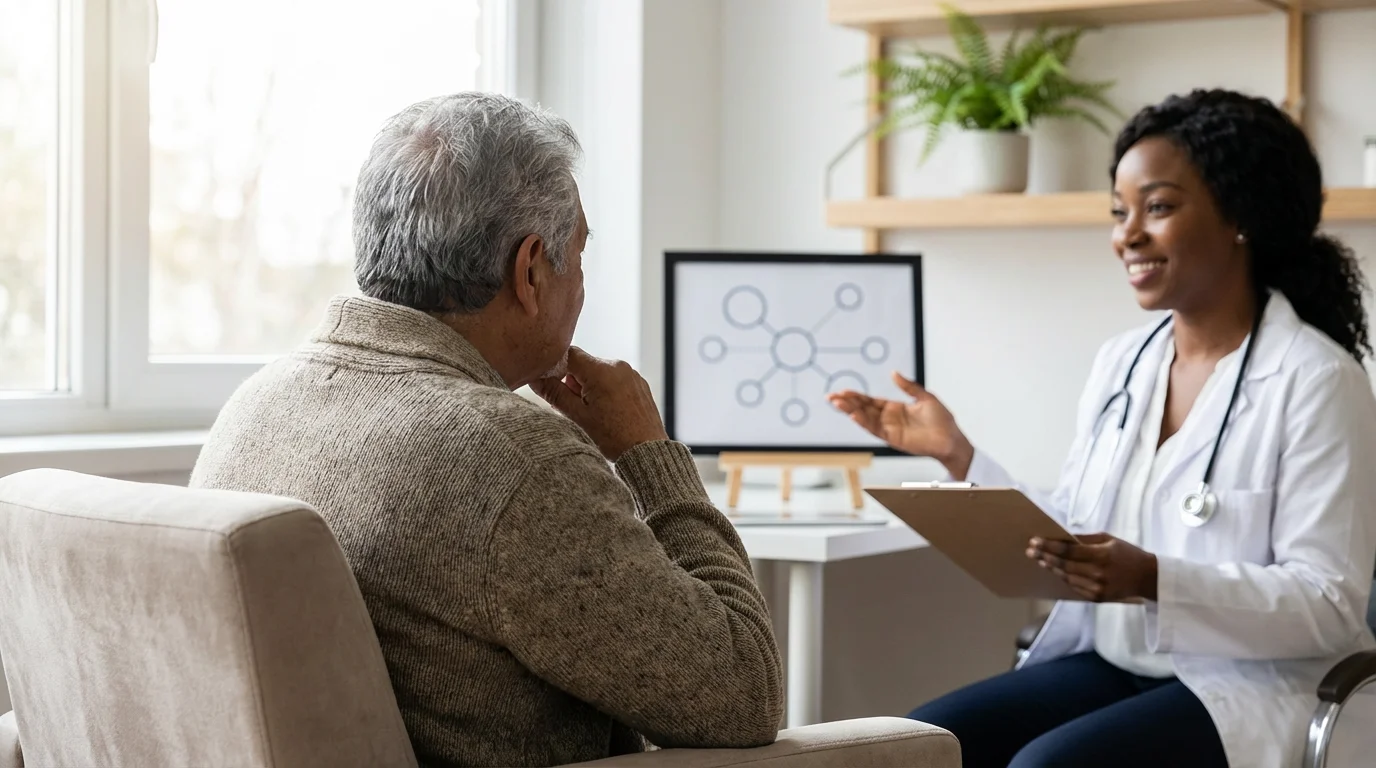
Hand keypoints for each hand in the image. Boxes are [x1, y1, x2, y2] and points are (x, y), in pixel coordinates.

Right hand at [530, 347, 668, 461]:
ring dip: (590, 387)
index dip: (556, 368)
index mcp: (601, 370)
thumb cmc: (614, 437)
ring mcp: (631, 374)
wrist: (647, 452)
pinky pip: (615, 380)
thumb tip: (536, 379)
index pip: (569, 354)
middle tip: (574, 407)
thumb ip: (554, 394)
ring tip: (593, 414)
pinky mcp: (639, 384)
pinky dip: (606, 391)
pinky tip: (608, 413)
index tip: (551, 385)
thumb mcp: (578, 416)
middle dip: (574, 382)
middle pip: (584, 364)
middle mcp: (618, 366)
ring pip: (599, 373)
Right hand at [826, 372, 973, 478]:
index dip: (856, 396)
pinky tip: (854, 415)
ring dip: (850, 411)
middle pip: (863, 409)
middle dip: (847, 403)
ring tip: (837, 403)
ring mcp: (889, 429)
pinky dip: (863, 422)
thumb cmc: (942, 420)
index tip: (842, 390)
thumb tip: (893, 373)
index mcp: (894, 408)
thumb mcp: (925, 396)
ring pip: (865, 419)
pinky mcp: (892, 438)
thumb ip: (908, 386)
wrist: (951, 438)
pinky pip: (875, 429)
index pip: (870, 401)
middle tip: (831, 396)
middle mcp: (888, 419)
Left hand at [1027, 533, 1158, 601]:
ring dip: (1051, 568)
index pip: (1069, 550)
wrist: (1148, 578)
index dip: (1049, 546)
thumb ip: (1087, 538)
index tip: (1035, 541)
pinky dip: (1063, 578)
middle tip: (1030, 550)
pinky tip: (1055, 570)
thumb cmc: (1127, 553)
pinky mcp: (1097, 598)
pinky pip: (1074, 587)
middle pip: (1064, 564)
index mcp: (1101, 555)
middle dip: (1045, 556)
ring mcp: (1097, 588)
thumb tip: (1063, 536)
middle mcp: (1097, 573)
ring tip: (1039, 560)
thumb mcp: (1109, 539)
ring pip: (1067, 577)